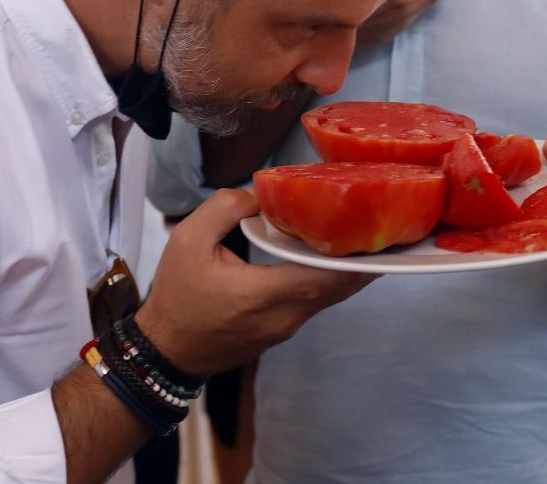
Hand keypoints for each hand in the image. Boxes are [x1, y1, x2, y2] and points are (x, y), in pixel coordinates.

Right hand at [134, 188, 375, 376]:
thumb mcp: (188, 239)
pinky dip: (329, 279)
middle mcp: (285, 317)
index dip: (355, 254)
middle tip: (379, 222)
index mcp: (263, 295)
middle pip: (339, 286)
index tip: (375, 228)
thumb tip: (260, 196)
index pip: (325, 275)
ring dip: (348, 268)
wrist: (166, 349)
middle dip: (362, 256)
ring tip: (361, 232)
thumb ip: (225, 207)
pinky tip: (331, 254)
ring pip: (331, 295)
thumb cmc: (177, 295)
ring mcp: (287, 328)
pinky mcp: (283, 331)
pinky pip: (316, 302)